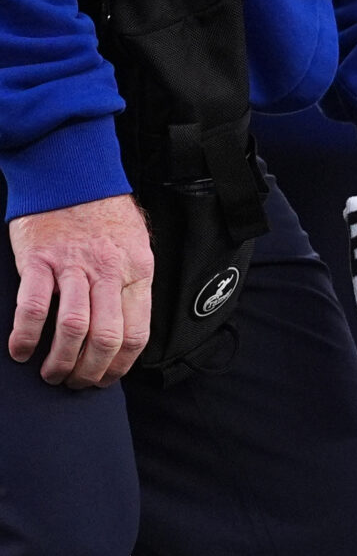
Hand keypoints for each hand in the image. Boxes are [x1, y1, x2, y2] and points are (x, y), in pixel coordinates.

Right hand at [8, 193, 154, 387]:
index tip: (106, 379)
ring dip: (61, 361)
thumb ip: (132, 286)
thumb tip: (126, 333)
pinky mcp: (38, 259)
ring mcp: (72, 266)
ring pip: (73, 328)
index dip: (121, 366)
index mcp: (138, 272)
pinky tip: (20, 350)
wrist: (70, 171)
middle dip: (91, 371)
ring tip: (52, 374)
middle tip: (76, 384)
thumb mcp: (137, 247)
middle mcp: (109, 272)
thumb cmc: (104, 213)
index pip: (137, 333)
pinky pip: (33, 306)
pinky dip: (25, 335)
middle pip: (106, 337)